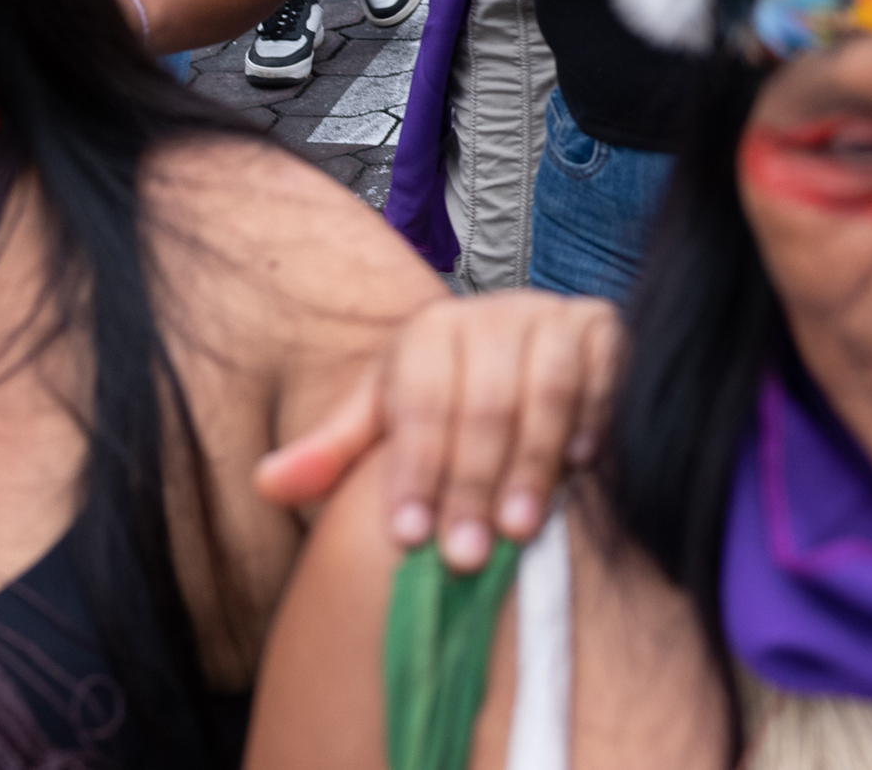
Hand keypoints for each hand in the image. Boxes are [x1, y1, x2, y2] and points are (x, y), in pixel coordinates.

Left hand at [253, 288, 624, 567]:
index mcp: (430, 333)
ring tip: (519, 530)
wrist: (528, 357)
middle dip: (470, 484)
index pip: (418, 400)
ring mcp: (555, 318)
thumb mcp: (387, 423)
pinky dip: (595, 418)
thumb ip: (334, 453)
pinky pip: (605, 372)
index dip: (413, 468)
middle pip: (481, 401)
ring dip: (532, 462)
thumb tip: (264, 485)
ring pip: (545, 389)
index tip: (407, 537)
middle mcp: (494, 315)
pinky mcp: (607, 330)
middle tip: (464, 557)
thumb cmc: (448, 406)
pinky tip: (582, 468)